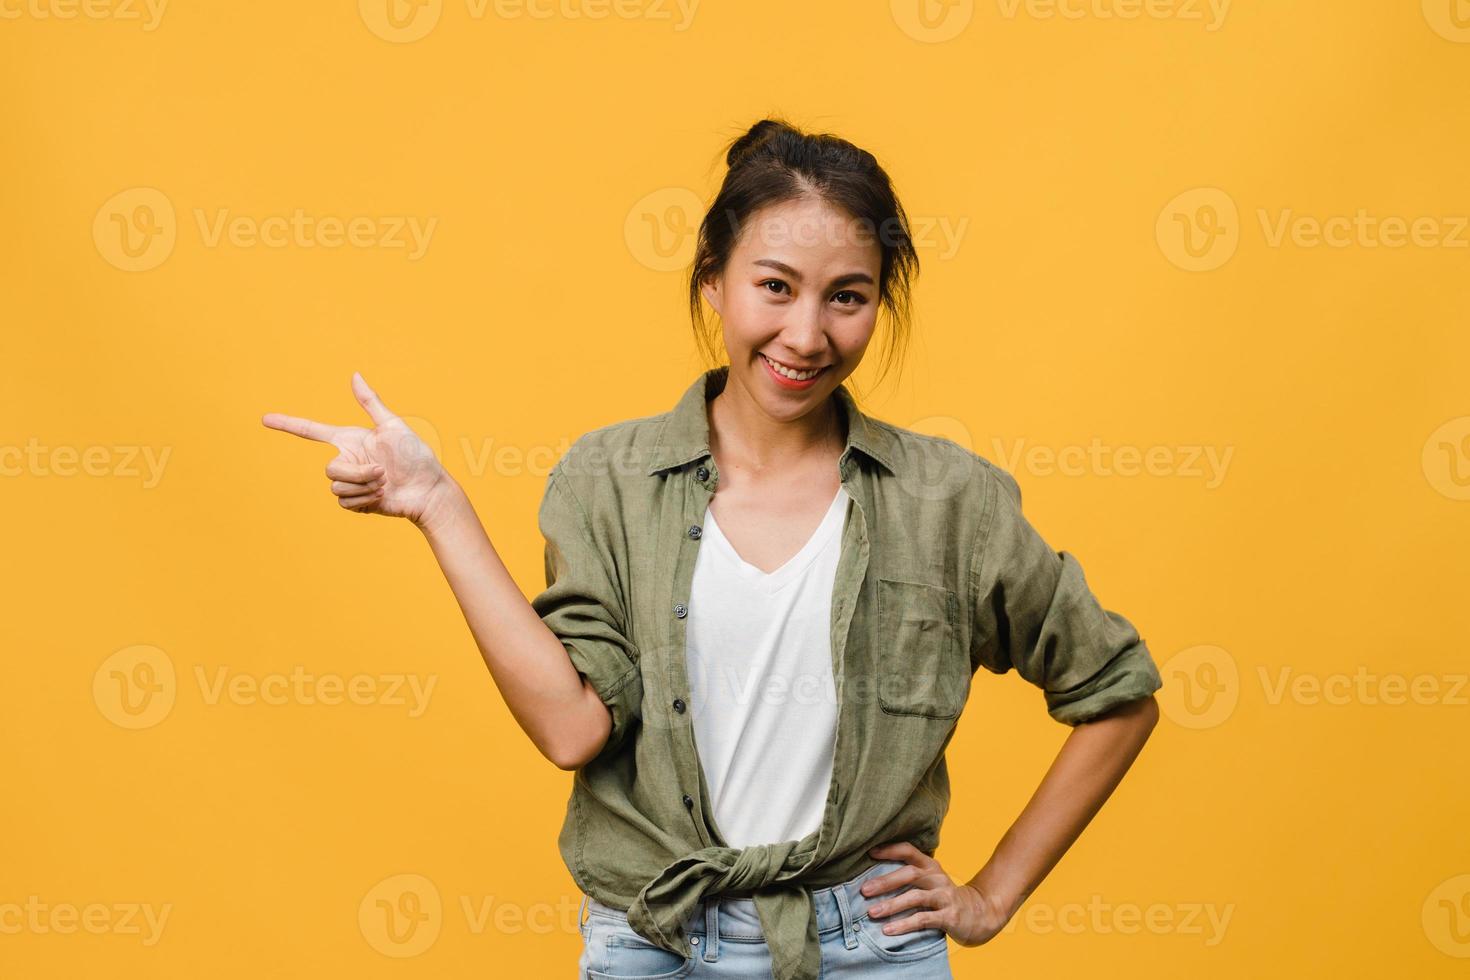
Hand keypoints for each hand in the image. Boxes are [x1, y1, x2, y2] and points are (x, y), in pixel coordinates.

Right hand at [262, 372, 454, 528]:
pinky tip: (381, 497)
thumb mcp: (393, 426)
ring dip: (363, 487)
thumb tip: (355, 375)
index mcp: (351, 440)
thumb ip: (370, 402)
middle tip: (383, 472)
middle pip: (330, 469)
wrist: (427, 490)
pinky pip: (344, 502)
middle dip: (357, 473)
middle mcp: (347, 460)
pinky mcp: (355, 501)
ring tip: (385, 484)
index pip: (312, 431)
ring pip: (336, 487)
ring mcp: (350, 482)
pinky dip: (364, 500)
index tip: (265, 418)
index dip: (288, 424)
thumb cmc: (415, 456)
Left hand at [861, 841, 1011, 947]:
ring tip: (872, 912)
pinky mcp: (949, 916)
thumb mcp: (930, 881)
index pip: (909, 850)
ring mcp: (944, 896)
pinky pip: (923, 919)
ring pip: (915, 897)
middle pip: (910, 874)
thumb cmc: (943, 896)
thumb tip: (871, 877)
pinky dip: (904, 924)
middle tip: (864, 890)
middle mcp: (937, 877)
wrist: (979, 913)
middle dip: (885, 882)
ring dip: (892, 905)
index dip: (889, 849)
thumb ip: (909, 875)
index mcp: (930, 866)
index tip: (869, 853)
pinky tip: (888, 930)